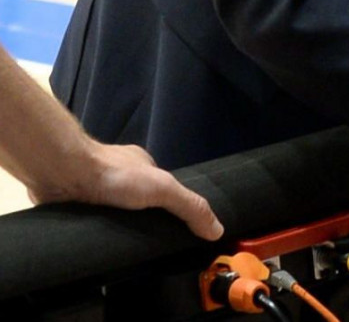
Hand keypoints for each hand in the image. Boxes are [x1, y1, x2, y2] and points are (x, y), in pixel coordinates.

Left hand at [30, 141, 223, 240]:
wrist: (64, 171)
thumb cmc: (116, 174)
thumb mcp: (162, 189)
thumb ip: (189, 206)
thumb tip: (217, 229)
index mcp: (144, 166)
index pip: (163, 191)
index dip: (170, 210)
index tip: (174, 233)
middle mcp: (122, 175)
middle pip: (139, 202)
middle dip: (144, 220)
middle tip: (149, 245)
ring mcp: (97, 188)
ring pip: (115, 212)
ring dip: (119, 226)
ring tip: (123, 247)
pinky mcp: (77, 202)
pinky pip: (93, 218)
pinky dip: (97, 228)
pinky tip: (98, 241)